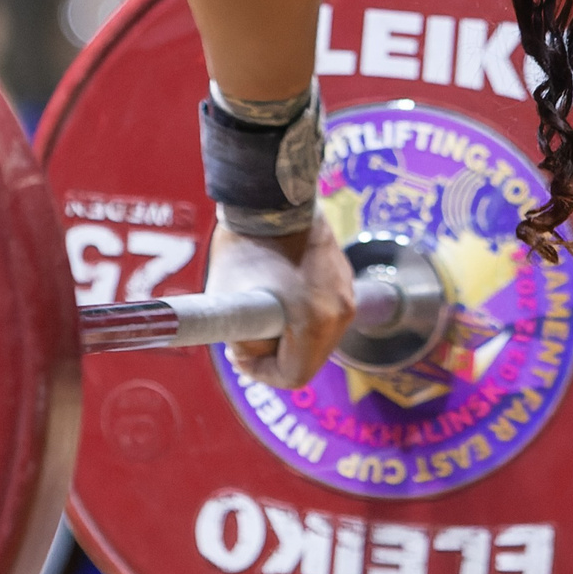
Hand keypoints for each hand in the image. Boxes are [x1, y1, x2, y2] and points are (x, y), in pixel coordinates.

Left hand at [205, 213, 354, 388]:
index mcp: (315, 323)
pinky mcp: (344, 276)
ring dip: (290, 336)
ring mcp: (346, 293)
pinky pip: (325, 312)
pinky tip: (277, 294)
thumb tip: (246, 352)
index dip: (260, 373)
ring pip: (319, 337)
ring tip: (258, 315)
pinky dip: (302, 314)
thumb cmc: (244, 247)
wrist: (268, 197)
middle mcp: (340, 312)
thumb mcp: (226, 302)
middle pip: (309, 359)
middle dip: (275, 355)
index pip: (293, 376)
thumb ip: (240, 338)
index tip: (237, 355)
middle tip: (243, 340)